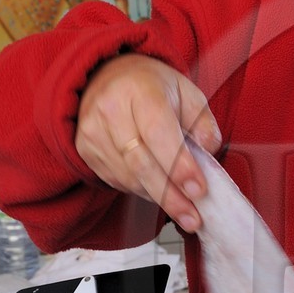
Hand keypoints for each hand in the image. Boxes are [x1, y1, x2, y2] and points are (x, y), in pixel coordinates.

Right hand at [75, 54, 221, 229]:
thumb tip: (208, 157)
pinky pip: (116, 180)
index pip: (159, 134)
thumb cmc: (153, 88)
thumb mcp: (188, 94)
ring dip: (157, 197)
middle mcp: (111, 109)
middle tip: (192, 216)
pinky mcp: (85, 149)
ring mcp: (93, 131)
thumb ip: (204, 125)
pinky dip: (141, 191)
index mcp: (140, 90)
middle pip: (141, 163)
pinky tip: (158, 191)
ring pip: (128, 177)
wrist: (110, 75)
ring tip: (182, 210)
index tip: (198, 190)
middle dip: (170, 195)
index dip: (179, 166)